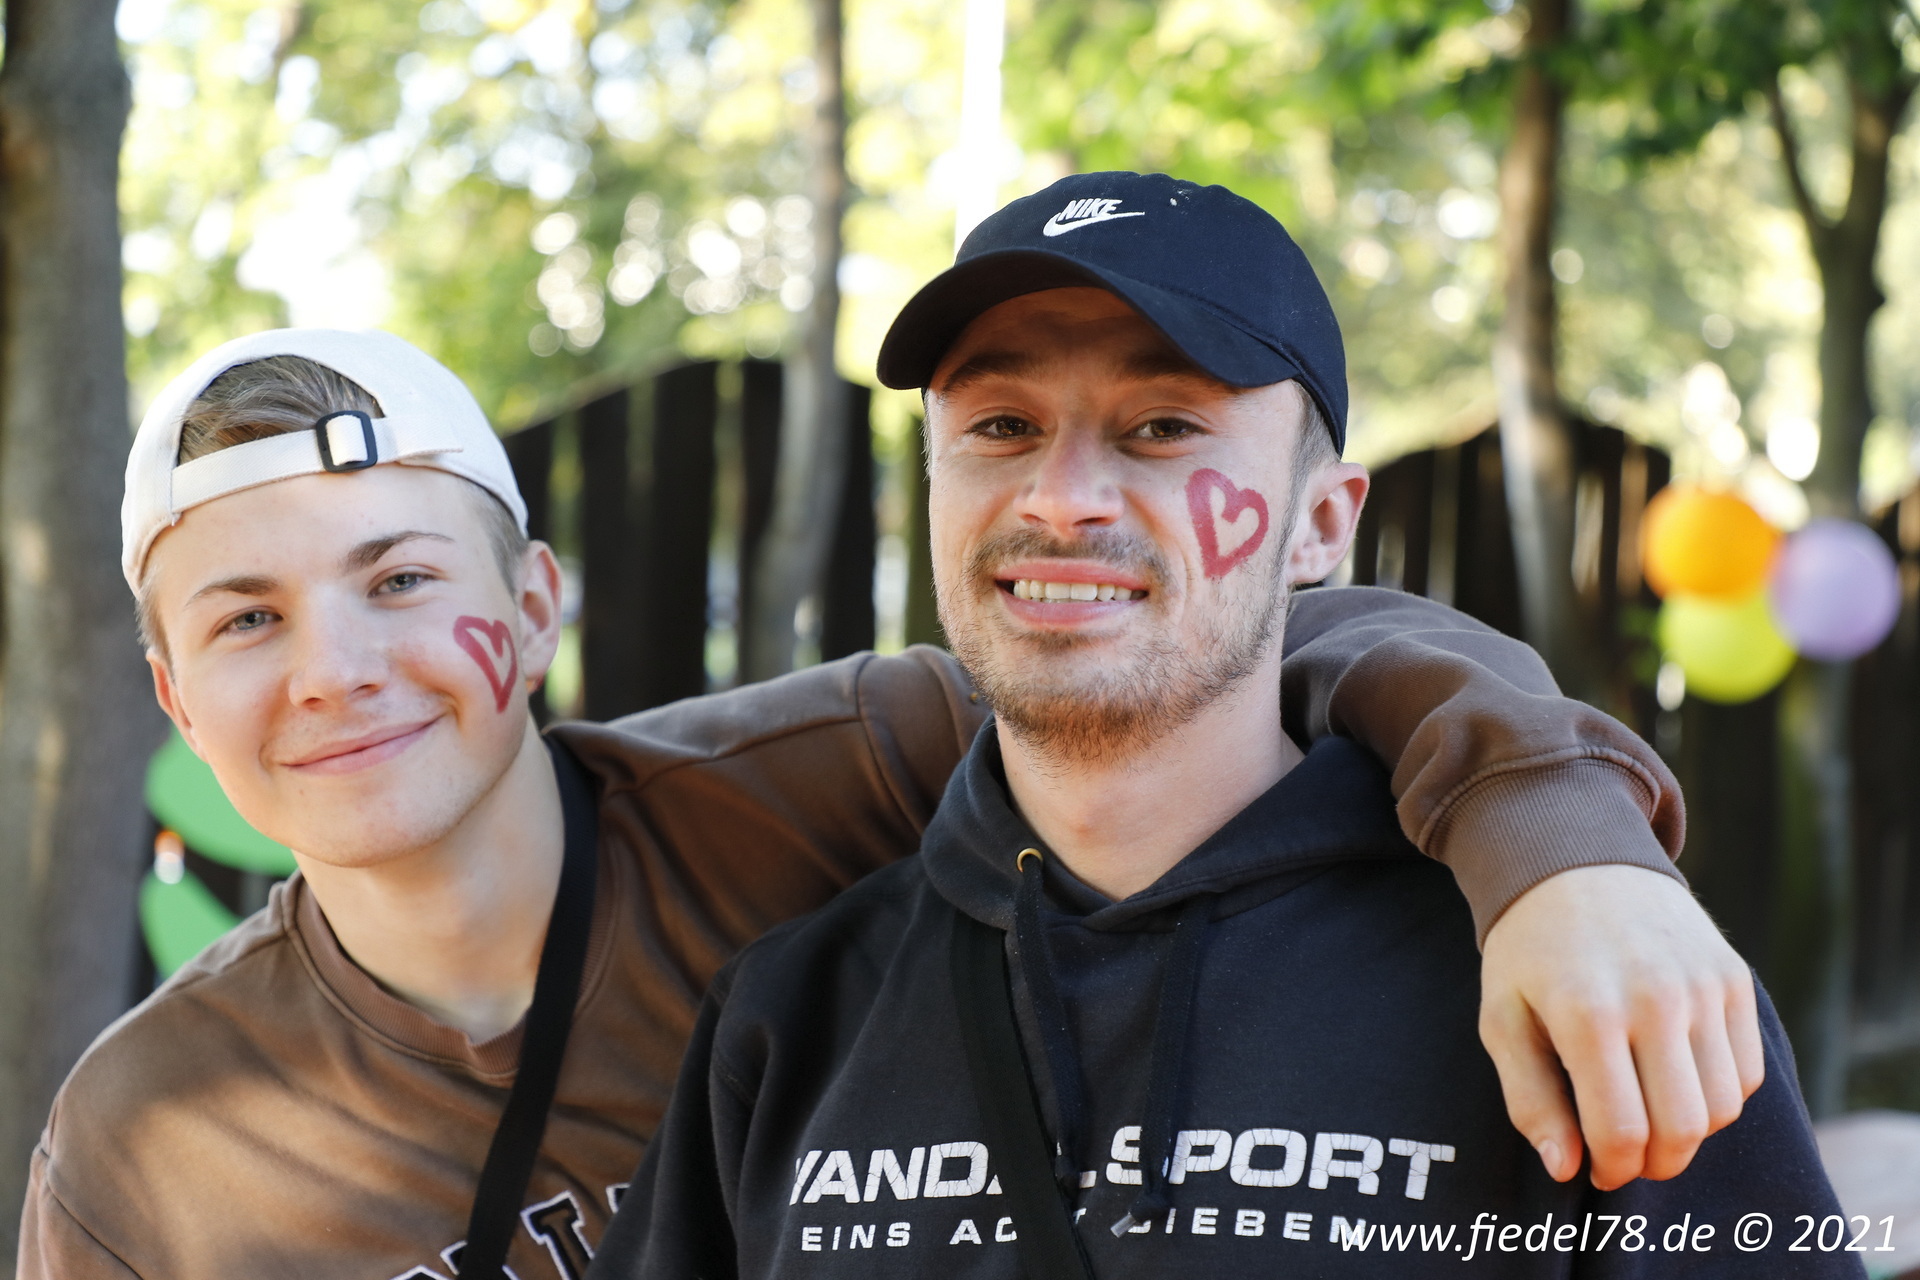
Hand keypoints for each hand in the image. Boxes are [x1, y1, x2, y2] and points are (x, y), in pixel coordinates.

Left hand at [1479, 864, 1763, 1190]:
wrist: (1576, 859)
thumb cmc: (1530, 951)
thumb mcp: (1503, 1019)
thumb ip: (1529, 1099)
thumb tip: (1566, 1167)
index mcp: (1589, 1013)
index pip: (1622, 1131)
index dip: (1611, 1168)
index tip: (1596, 1171)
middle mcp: (1656, 1000)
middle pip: (1683, 1130)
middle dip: (1655, 1163)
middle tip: (1627, 1157)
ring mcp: (1703, 987)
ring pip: (1723, 1108)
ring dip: (1689, 1133)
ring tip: (1649, 1117)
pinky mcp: (1733, 978)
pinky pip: (1748, 1072)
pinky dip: (1719, 1095)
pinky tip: (1675, 1080)